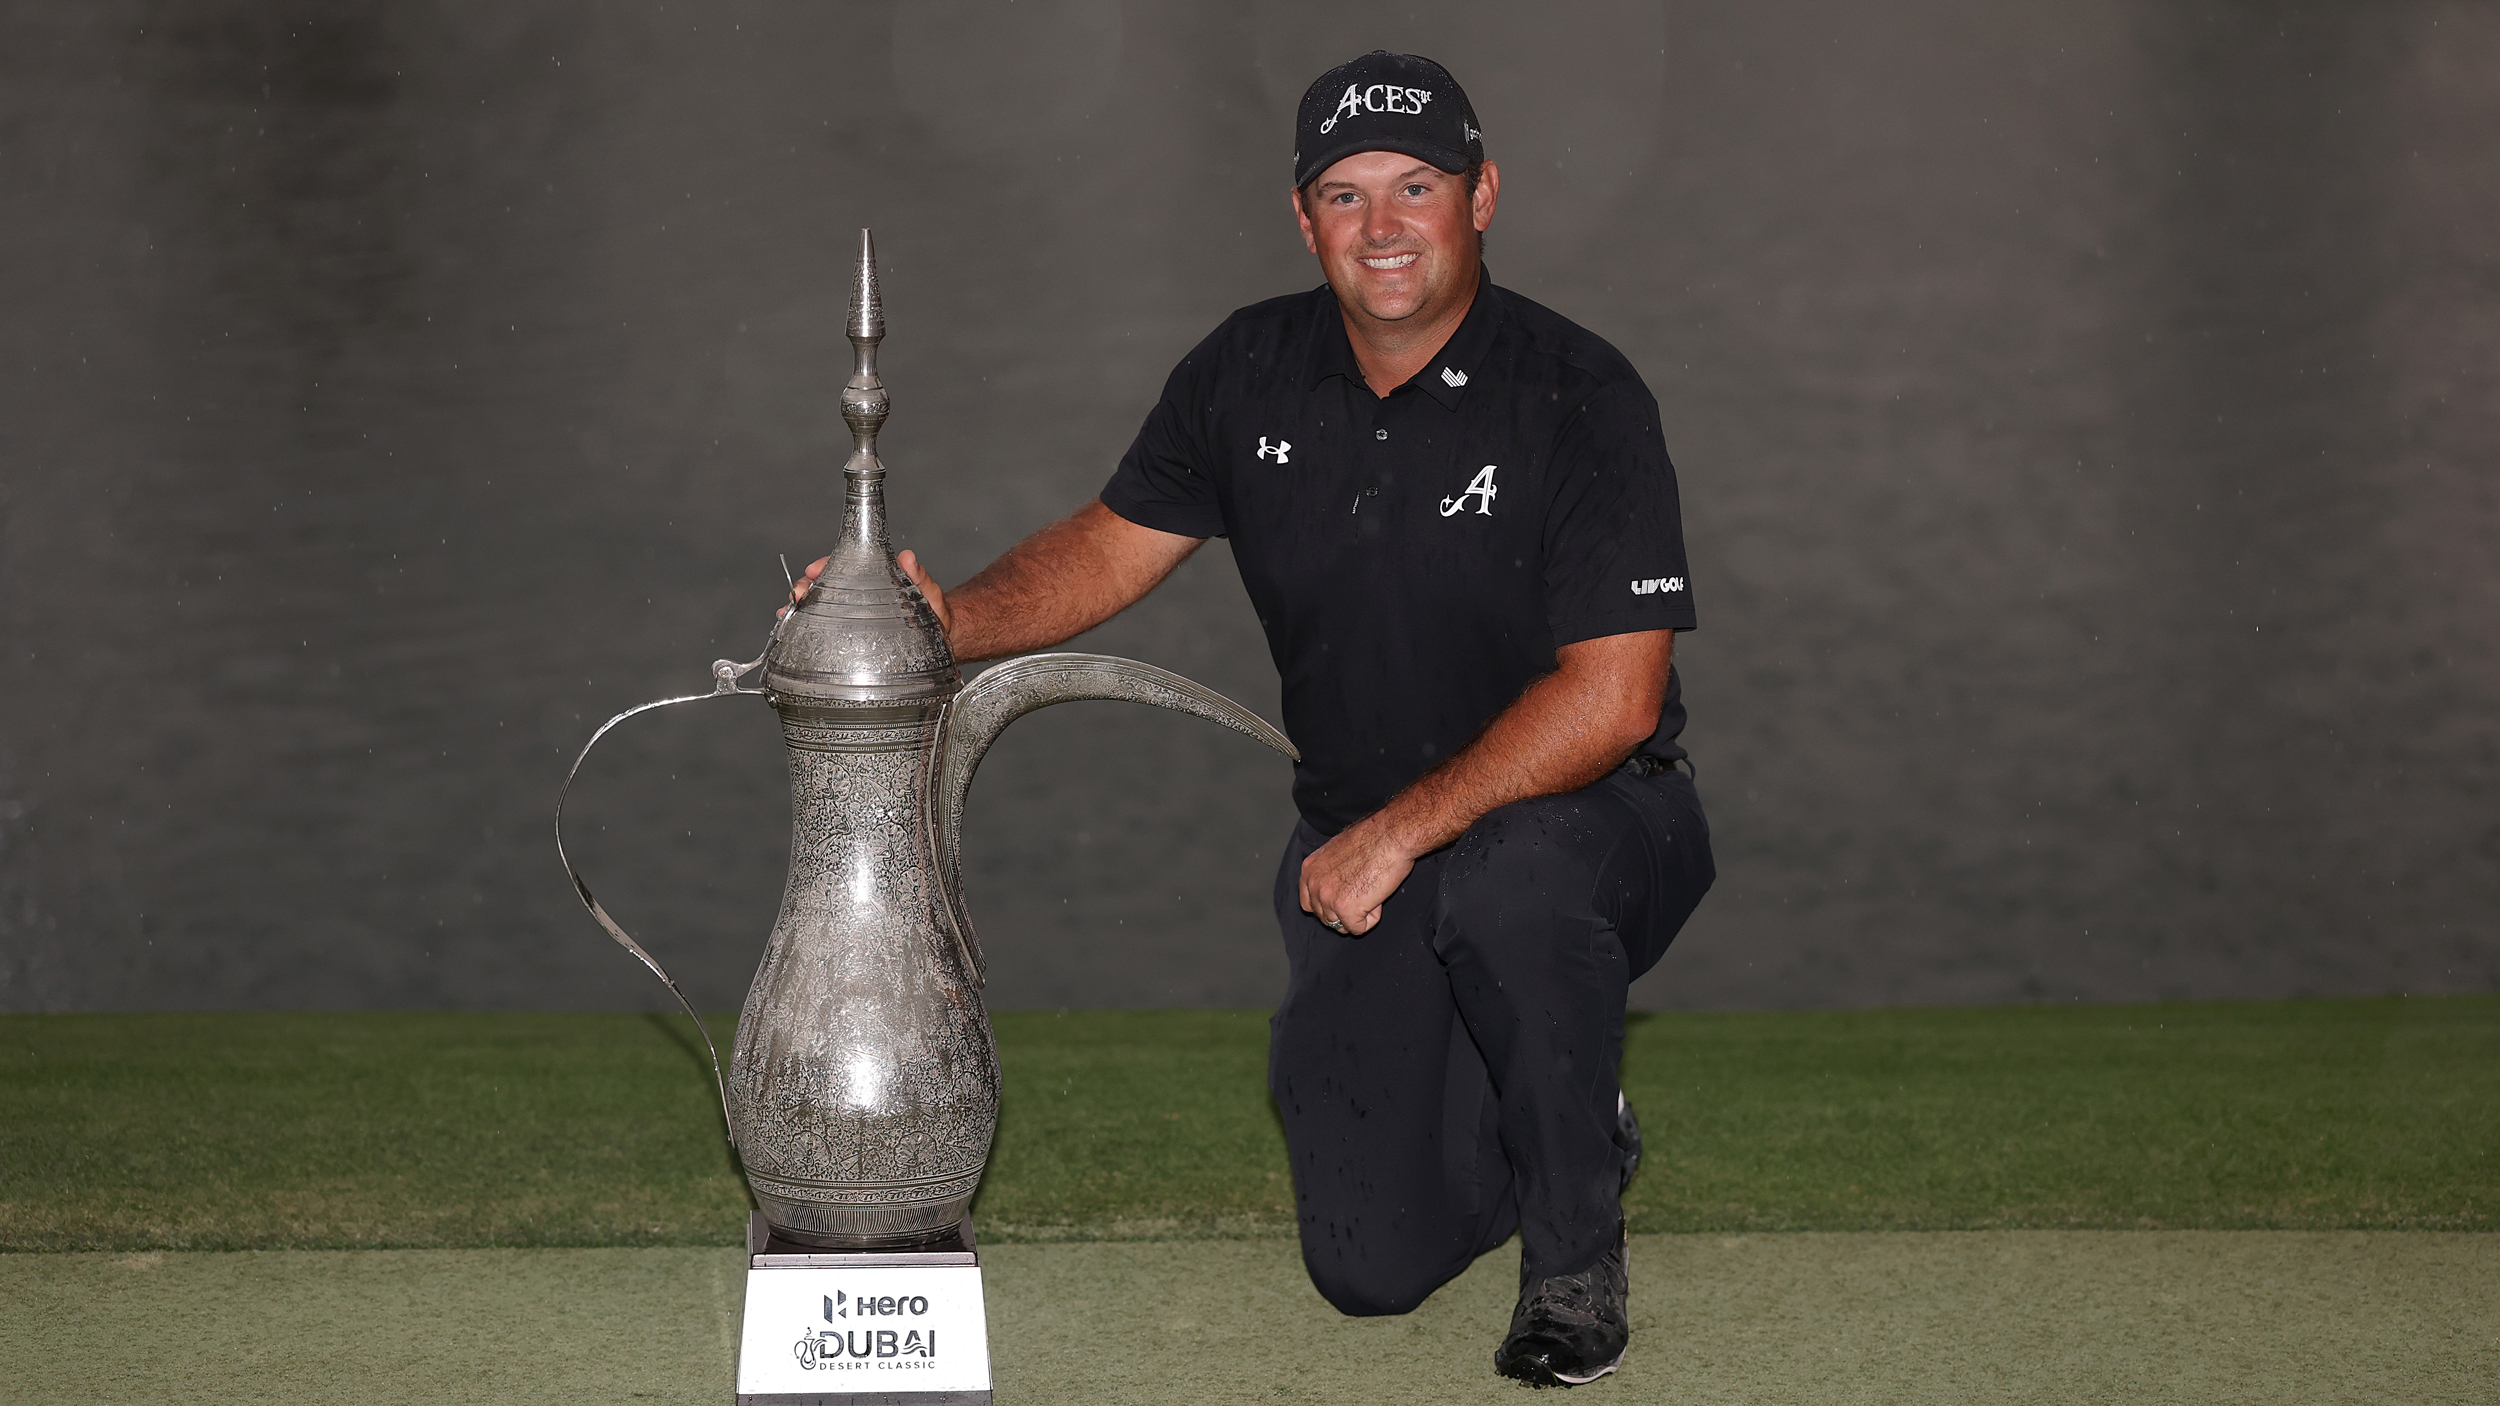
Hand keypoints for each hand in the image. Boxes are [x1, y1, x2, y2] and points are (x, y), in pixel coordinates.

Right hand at [780, 551, 951, 640]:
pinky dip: (806, 626)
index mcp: (873, 577)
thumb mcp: (930, 594)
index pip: (844, 564)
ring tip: (787, 615)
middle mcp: (860, 592)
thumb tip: (908, 557)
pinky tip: (794, 633)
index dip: (824, 565)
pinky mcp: (850, 634)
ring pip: (820, 605)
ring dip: (800, 608)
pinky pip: (824, 627)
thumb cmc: (934, 613)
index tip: (813, 569)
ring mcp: (853, 613)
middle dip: (805, 586)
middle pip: (824, 584)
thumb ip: (920, 577)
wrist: (940, 640)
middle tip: (798, 594)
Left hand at [1297, 815, 1418, 935]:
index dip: (1329, 907)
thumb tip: (1336, 884)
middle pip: (1325, 918)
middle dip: (1346, 911)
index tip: (1345, 900)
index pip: (1309, 904)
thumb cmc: (1373, 838)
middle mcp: (1314, 885)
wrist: (1390, 836)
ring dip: (1359, 915)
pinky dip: (1371, 919)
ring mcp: (1328, 899)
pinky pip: (1358, 929)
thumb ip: (1329, 871)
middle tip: (1364, 891)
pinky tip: (1377, 900)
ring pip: (1341, 926)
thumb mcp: (1337, 850)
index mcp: (1310, 869)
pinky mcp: (1345, 910)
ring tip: (1371, 893)